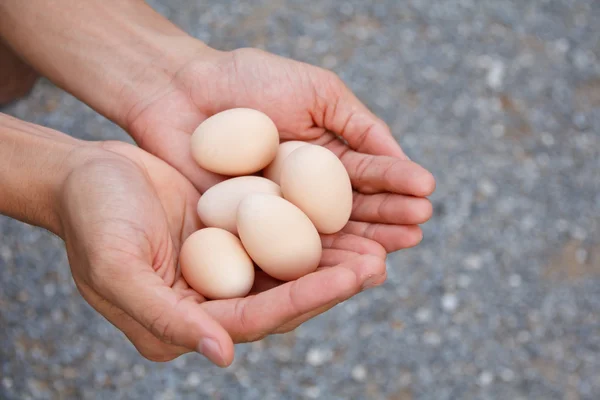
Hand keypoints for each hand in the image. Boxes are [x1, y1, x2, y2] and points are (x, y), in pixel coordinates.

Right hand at [58, 140, 386, 364]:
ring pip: (288, 272)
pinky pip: (279, 240)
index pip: (256, 318)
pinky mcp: (231, 240)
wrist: (83, 175)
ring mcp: (223, 272)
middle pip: (283, 299)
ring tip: (379, 245)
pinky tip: (347, 221)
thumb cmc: (90, 218)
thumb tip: (221, 353)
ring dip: (333, 260)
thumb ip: (164, 315)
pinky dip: (312, 233)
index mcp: (183, 324)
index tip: (352, 277)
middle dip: (332, 283)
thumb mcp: (116, 267)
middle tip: (379, 262)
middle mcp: (210, 304)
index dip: (306, 298)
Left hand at [125, 46, 435, 253]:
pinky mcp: (247, 233)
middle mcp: (308, 192)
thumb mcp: (317, 91)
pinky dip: (310, 260)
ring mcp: (279, 216)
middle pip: (355, 212)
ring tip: (389, 254)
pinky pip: (282, 250)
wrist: (181, 90)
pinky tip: (337, 266)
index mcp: (328, 157)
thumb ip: (358, 123)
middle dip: (388, 221)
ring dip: (360, 246)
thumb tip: (402, 157)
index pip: (371, 175)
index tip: (426, 192)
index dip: (398, 184)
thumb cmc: (248, 80)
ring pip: (326, 237)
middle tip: (417, 230)